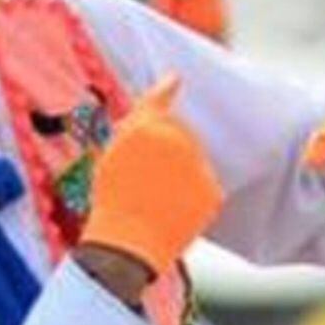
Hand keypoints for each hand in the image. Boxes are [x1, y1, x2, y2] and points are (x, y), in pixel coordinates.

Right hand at [80, 74, 222, 280]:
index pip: (160, 99)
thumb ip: (135, 123)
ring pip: (193, 161)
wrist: (126, 245)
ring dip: (179, 174)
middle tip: (142, 181)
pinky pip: (204, 186)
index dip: (166, 88)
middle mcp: (177, 139)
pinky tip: (172, 211)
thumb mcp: (112, 155)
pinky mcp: (212, 190)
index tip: (174, 79)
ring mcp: (198, 164)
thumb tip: (166, 88)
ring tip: (154, 200)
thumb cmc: (112, 201)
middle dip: (166, 151)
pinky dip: (192, 197)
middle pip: (179, 135)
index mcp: (147, 126)